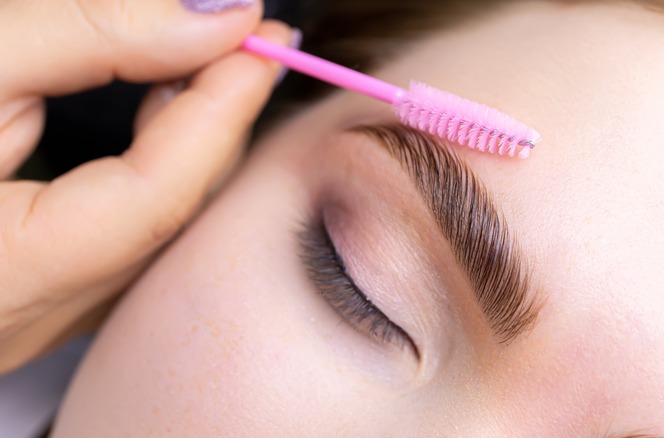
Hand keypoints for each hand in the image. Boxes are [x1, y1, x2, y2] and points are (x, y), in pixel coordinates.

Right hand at [0, 0, 290, 371]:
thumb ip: (91, 36)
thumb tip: (212, 14)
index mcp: (9, 273)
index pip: (164, 187)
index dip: (225, 105)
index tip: (266, 40)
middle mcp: (28, 316)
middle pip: (169, 212)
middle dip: (214, 121)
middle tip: (244, 46)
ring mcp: (27, 316)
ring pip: (150, 228)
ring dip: (183, 144)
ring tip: (202, 69)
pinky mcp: (22, 296)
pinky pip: (116, 238)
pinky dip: (145, 174)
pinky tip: (145, 120)